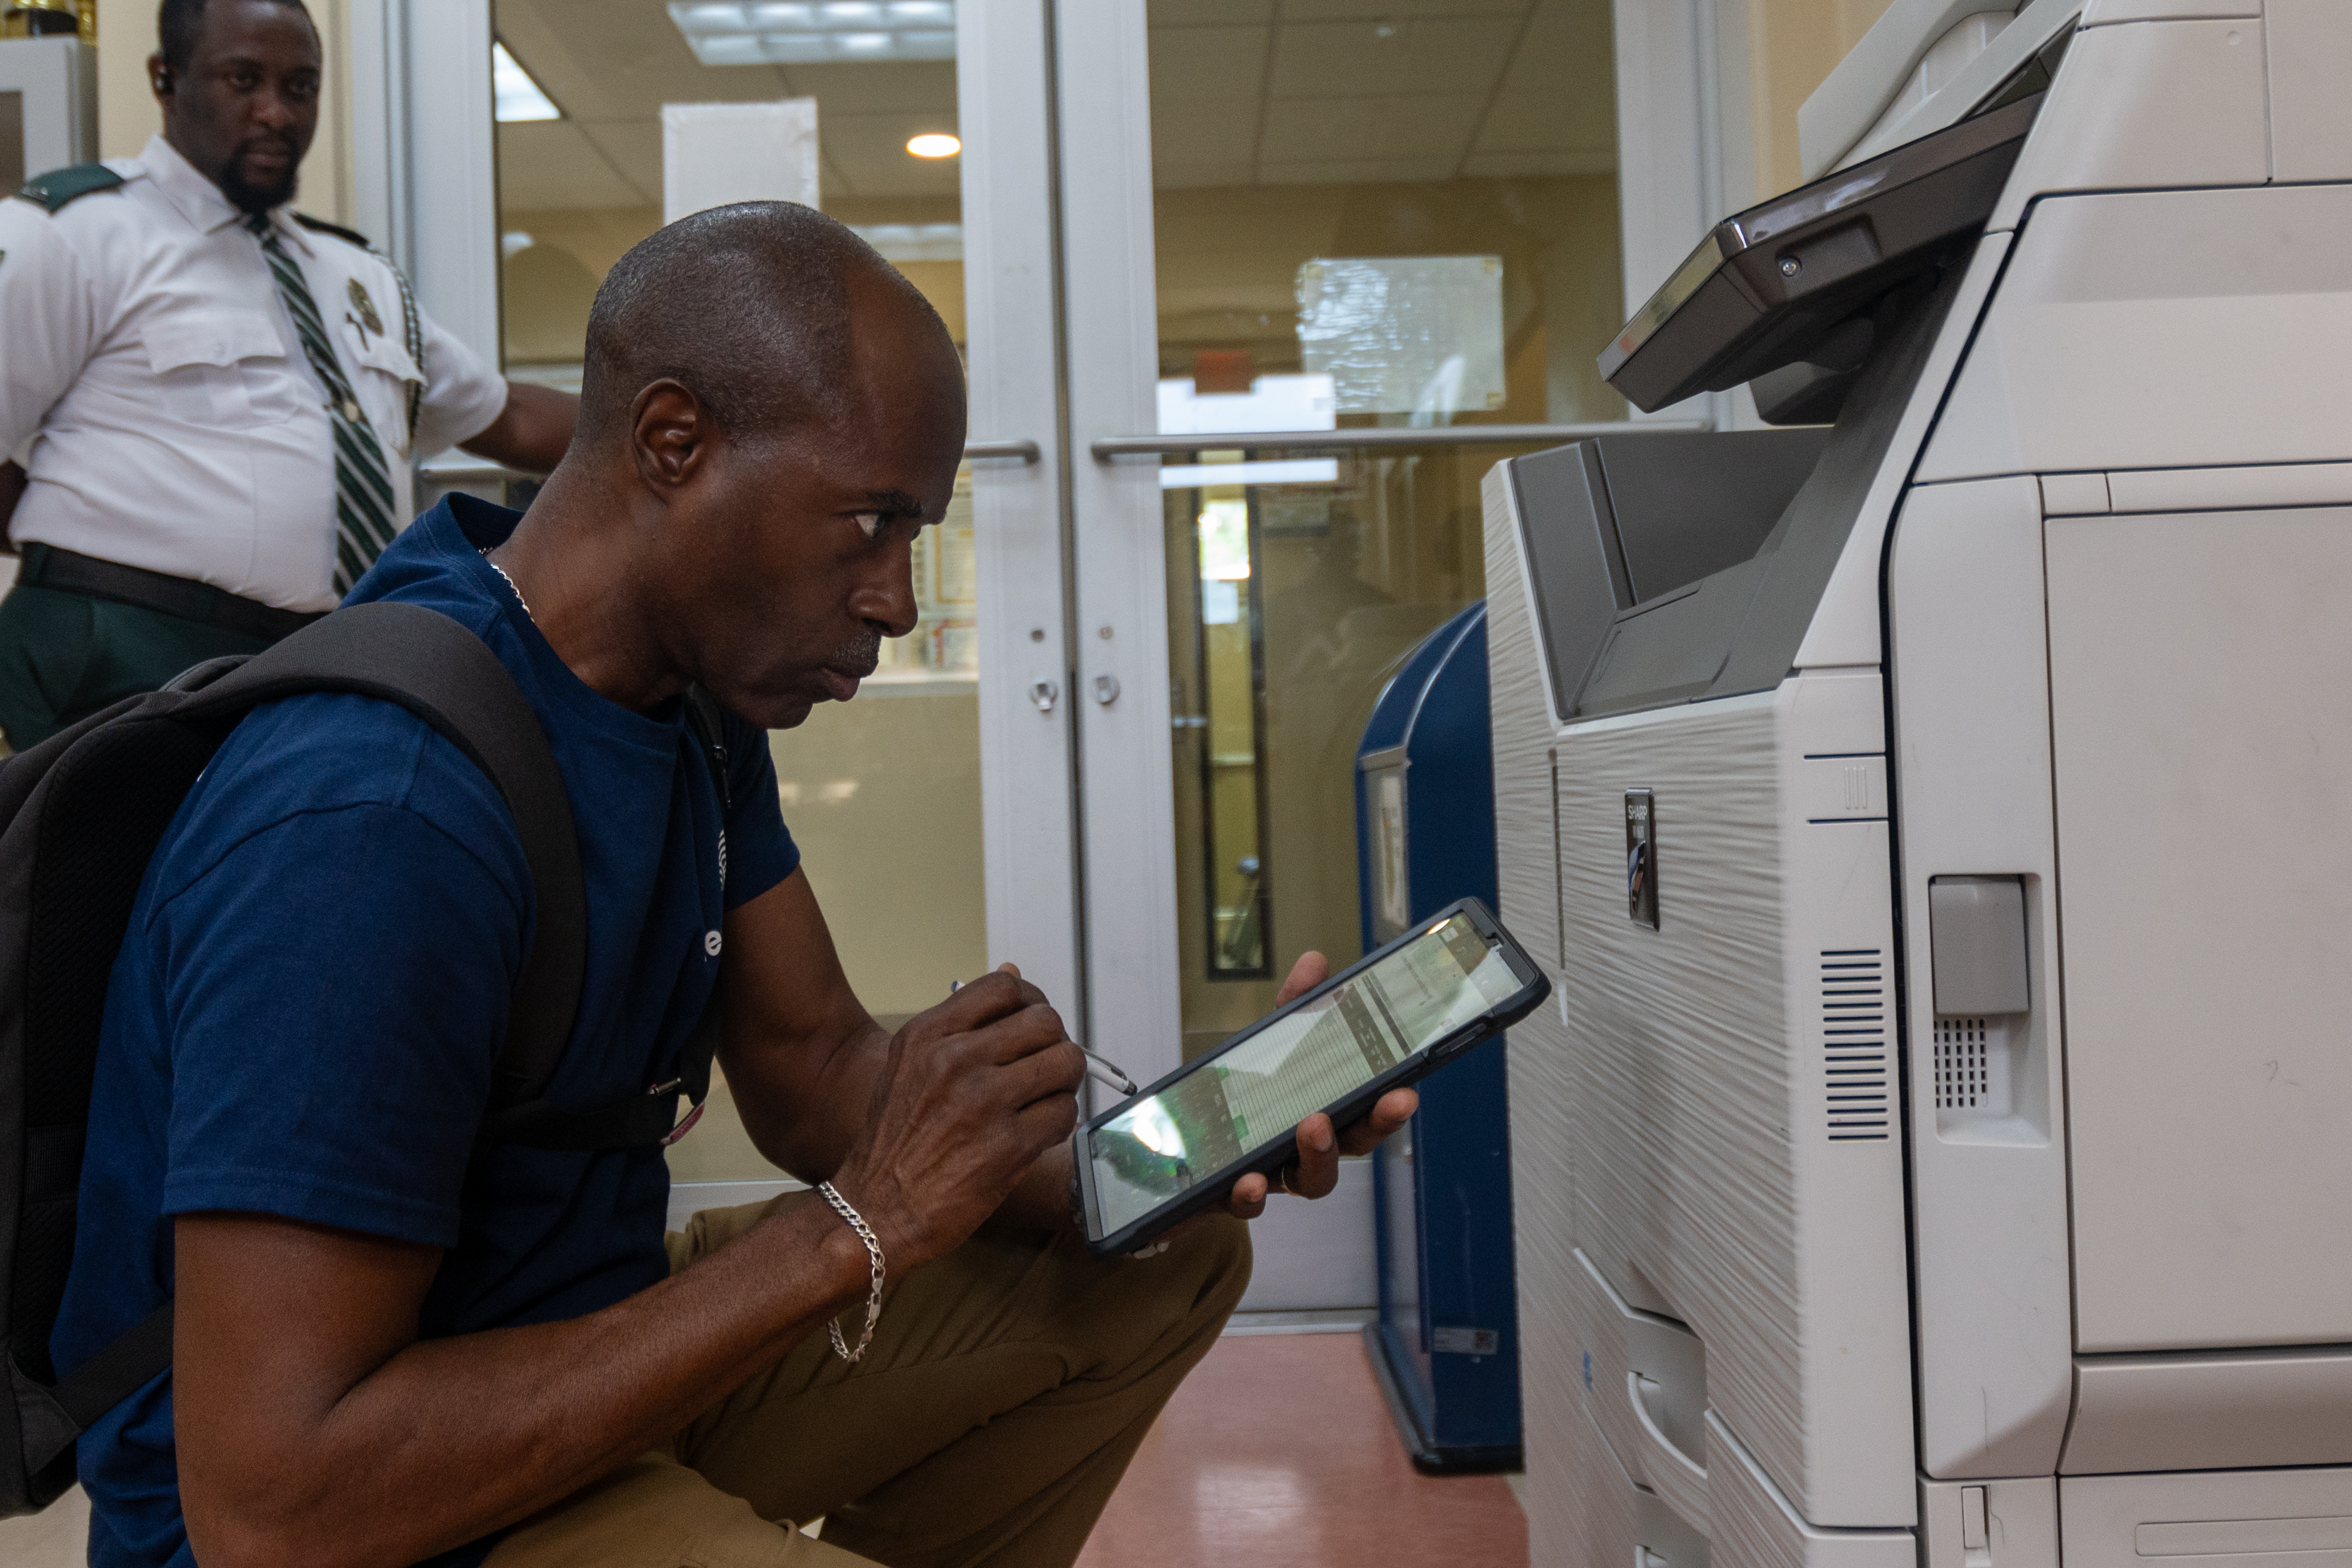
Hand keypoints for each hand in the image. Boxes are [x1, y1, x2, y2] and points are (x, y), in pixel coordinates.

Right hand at [828, 964, 1084, 1270]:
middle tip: (1045, 1067)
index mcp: (928, 1035)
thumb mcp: (910, 1064)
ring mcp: (983, 1102)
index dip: (1030, 1002)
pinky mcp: (1008, 1146)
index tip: (1030, 1026)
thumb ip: (961, 1020)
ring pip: (1065, 1063)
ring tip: (1045, 1099)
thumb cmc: (894, 1141)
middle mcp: (954, 1060)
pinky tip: (1038, 1132)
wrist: (873, 1211)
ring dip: (1064, 1082)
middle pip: (1045, 1021)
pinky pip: (1064, 1113)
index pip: (1005, 987)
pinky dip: (1060, 1121)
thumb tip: (1014, 973)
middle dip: (1054, 1043)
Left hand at [1224, 950, 1416, 1220]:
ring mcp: (1275, 1175)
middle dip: (1374, 1124)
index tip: (1407, 1091)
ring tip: (1313, 1126)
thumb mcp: (1266, 1046)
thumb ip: (1292, 1009)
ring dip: (1318, 1156)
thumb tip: (1315, 962)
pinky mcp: (1233, 1194)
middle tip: (1387, 1100)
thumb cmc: (1245, 1100)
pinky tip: (1247, 1181)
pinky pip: (1246, 1203)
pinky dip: (1249, 1194)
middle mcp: (1307, 1150)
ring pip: (1310, 1181)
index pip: (1368, 1113)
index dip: (1389, 1107)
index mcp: (1326, 1112)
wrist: (1185, 1155)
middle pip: (1351, 1147)